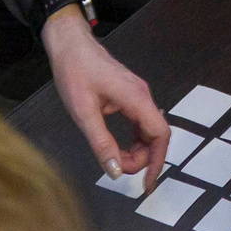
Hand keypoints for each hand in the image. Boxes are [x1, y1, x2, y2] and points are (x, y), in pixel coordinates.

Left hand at [44, 9, 167, 192]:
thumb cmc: (75, 74)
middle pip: (156, 134)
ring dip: (138, 150)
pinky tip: (120, 147)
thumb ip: (101, 143)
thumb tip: (116, 172)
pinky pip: (140, 122)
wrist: (70, 45)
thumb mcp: (83, 112)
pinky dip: (134, 139)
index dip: (157, 161)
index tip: (145, 184)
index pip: (160, 134)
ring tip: (118, 162)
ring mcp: (138, 95)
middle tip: (119, 171)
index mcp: (136, 98)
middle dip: (143, 158)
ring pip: (149, 129)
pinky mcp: (130, 96)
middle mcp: (143, 96)